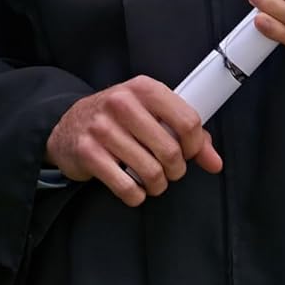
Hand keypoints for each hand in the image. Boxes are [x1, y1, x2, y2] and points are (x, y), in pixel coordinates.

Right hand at [46, 76, 221, 207]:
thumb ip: (186, 134)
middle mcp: (120, 103)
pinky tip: (130, 184)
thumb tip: (214, 162)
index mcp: (142, 89)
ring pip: (152, 173)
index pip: (188, 120)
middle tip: (167, 169)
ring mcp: (101, 127)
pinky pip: (128, 188)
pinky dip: (135, 195)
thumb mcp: (151, 115)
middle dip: (175, 170)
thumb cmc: (118, 121)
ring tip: (149, 178)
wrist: (69, 126)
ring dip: (156, 185)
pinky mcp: (88, 152)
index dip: (195, 146)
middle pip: (171, 152)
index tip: (188, 153)